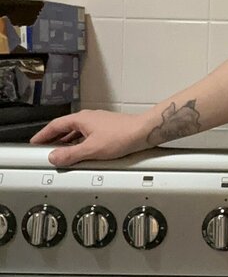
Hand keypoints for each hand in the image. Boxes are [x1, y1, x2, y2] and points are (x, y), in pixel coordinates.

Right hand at [28, 109, 151, 167]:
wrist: (143, 132)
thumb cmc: (121, 136)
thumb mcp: (92, 149)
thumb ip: (71, 155)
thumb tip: (54, 157)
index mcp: (81, 119)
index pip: (55, 125)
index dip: (43, 135)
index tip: (35, 142)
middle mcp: (88, 118)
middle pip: (65, 128)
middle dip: (53, 138)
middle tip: (44, 148)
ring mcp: (98, 123)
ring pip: (76, 132)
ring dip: (66, 141)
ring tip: (60, 152)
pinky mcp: (106, 129)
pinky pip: (86, 135)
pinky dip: (79, 143)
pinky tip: (81, 152)